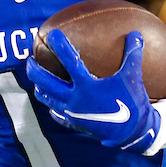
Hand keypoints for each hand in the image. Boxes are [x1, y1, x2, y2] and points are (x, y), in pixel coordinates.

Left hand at [26, 29, 160, 151]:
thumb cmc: (132, 103)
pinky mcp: (75, 124)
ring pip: (48, 100)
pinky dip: (54, 109)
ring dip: (40, 89)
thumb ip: (133, 54)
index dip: (60, 46)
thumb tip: (136, 33)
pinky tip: (52, 107)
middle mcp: (75, 99)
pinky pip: (59, 116)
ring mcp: (73, 113)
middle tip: (29, 60)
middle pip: (47, 82)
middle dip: (35, 70)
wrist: (132, 133)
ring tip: (36, 83)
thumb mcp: (132, 77)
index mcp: (87, 85)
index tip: (51, 35)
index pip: (69, 61)